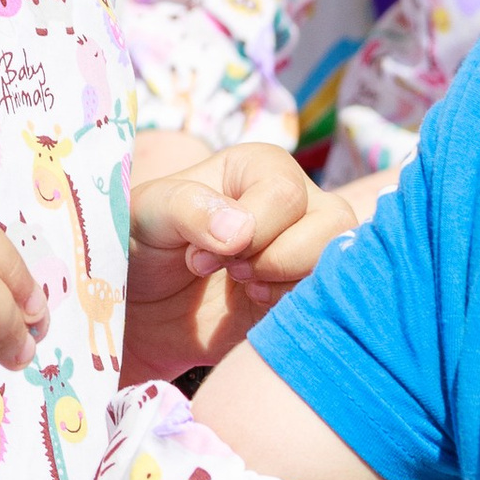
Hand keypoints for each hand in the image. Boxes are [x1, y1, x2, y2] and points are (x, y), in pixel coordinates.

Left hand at [123, 136, 359, 382]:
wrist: (139, 310)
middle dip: (276, 258)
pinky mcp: (305, 294)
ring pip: (341, 262)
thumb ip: (188, 208)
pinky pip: (331, 302)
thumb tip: (240, 231)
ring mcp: (305, 249)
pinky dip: (297, 311)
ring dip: (290, 284)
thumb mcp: (146, 214)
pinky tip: (256, 308)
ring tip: (243, 289)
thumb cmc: (139, 245)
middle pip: (331, 223)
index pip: (285, 194)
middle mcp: (293, 203)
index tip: (200, 256)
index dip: (250, 230)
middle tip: (230, 273)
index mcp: (258, 168)